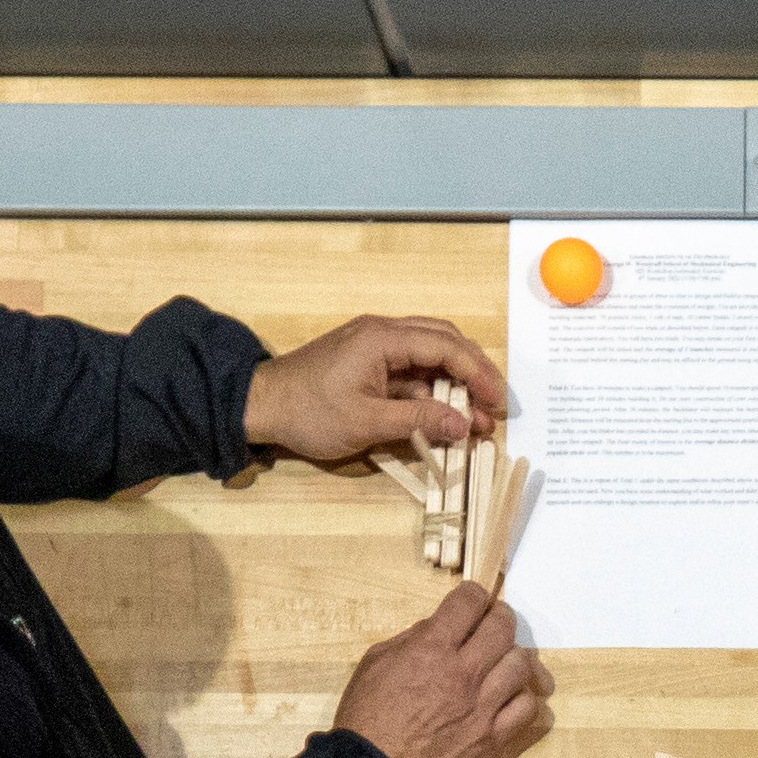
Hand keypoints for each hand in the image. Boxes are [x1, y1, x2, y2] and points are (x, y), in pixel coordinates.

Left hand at [247, 315, 513, 470]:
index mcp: (382, 338)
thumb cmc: (308, 412)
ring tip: (473, 419)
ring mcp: (376, 346)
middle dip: (473, 373)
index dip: (477, 373)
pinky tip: (444, 416)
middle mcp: (383, 332)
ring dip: (455, 385)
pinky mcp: (369, 363)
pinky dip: (432, 392)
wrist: (261, 405)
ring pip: (430, 356)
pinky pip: (411, 370)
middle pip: (444, 342)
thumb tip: (463, 425)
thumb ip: (420, 420)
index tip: (496, 400)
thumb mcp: (367, 422)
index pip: (445, 346)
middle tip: (494, 405)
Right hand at [331, 579, 550, 757]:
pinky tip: (510, 696)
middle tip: (495, 621)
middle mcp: (463, 673)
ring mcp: (482, 707)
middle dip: (500, 617)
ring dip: (513, 657)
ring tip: (502, 662)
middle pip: (502, 628)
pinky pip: (527, 708)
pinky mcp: (492, 738)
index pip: (468, 602)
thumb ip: (411, 640)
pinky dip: (522, 697)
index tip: (475, 599)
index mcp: (431, 649)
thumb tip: (438, 627)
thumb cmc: (366, 719)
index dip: (474, 594)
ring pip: (521, 665)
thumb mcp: (375, 664)